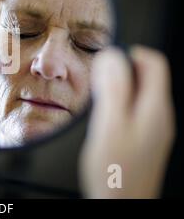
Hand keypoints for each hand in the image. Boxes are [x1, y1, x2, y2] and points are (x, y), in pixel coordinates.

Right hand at [79, 46, 174, 197]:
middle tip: (98, 83)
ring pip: (139, 92)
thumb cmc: (114, 171)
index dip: (130, 53)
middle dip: (121, 70)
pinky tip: (104, 119)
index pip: (154, 62)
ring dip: (118, 87)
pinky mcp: (145, 138)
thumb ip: (113, 89)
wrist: (122, 204)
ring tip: (98, 101)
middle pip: (147, 76)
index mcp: (155, 108)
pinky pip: (135, 108)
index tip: (107, 62)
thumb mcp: (109, 125)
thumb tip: (112, 56)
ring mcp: (154, 128)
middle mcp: (160, 116)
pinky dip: (119, 104)